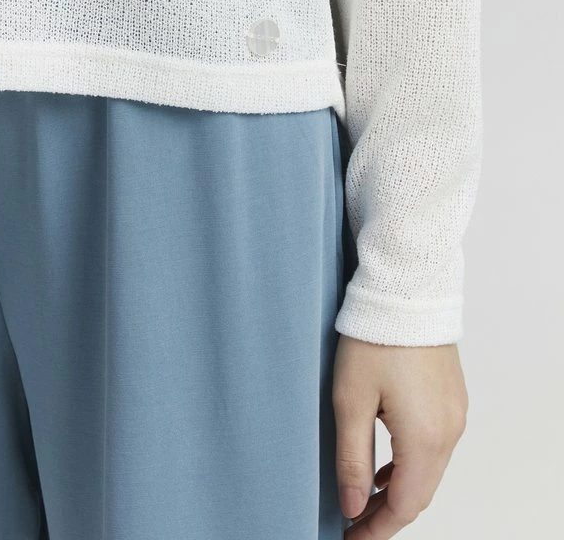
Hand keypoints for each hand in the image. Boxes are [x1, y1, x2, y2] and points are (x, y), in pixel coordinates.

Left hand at [332, 333, 468, 535]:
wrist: (407, 290)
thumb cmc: (374, 338)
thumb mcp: (350, 400)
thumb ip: (352, 458)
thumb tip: (354, 506)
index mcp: (425, 437)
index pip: (406, 505)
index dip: (378, 529)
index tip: (351, 539)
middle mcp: (449, 431)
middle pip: (421, 492)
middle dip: (388, 514)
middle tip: (354, 525)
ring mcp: (455, 414)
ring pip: (429, 470)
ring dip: (400, 489)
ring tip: (364, 498)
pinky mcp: (453, 398)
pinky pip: (435, 446)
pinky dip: (412, 463)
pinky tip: (387, 465)